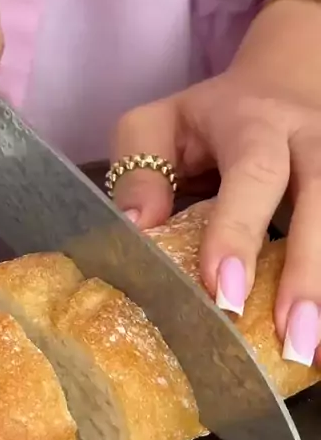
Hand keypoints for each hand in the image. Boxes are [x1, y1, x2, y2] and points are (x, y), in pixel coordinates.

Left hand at [112, 0, 320, 366]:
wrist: (282, 86)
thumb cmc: (207, 121)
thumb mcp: (159, 126)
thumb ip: (141, 168)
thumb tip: (137, 227)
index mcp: (252, 122)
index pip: (252, 175)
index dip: (239, 233)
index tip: (223, 293)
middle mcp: (307, 140)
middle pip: (320, 199)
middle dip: (307, 273)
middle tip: (292, 339)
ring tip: (315, 352)